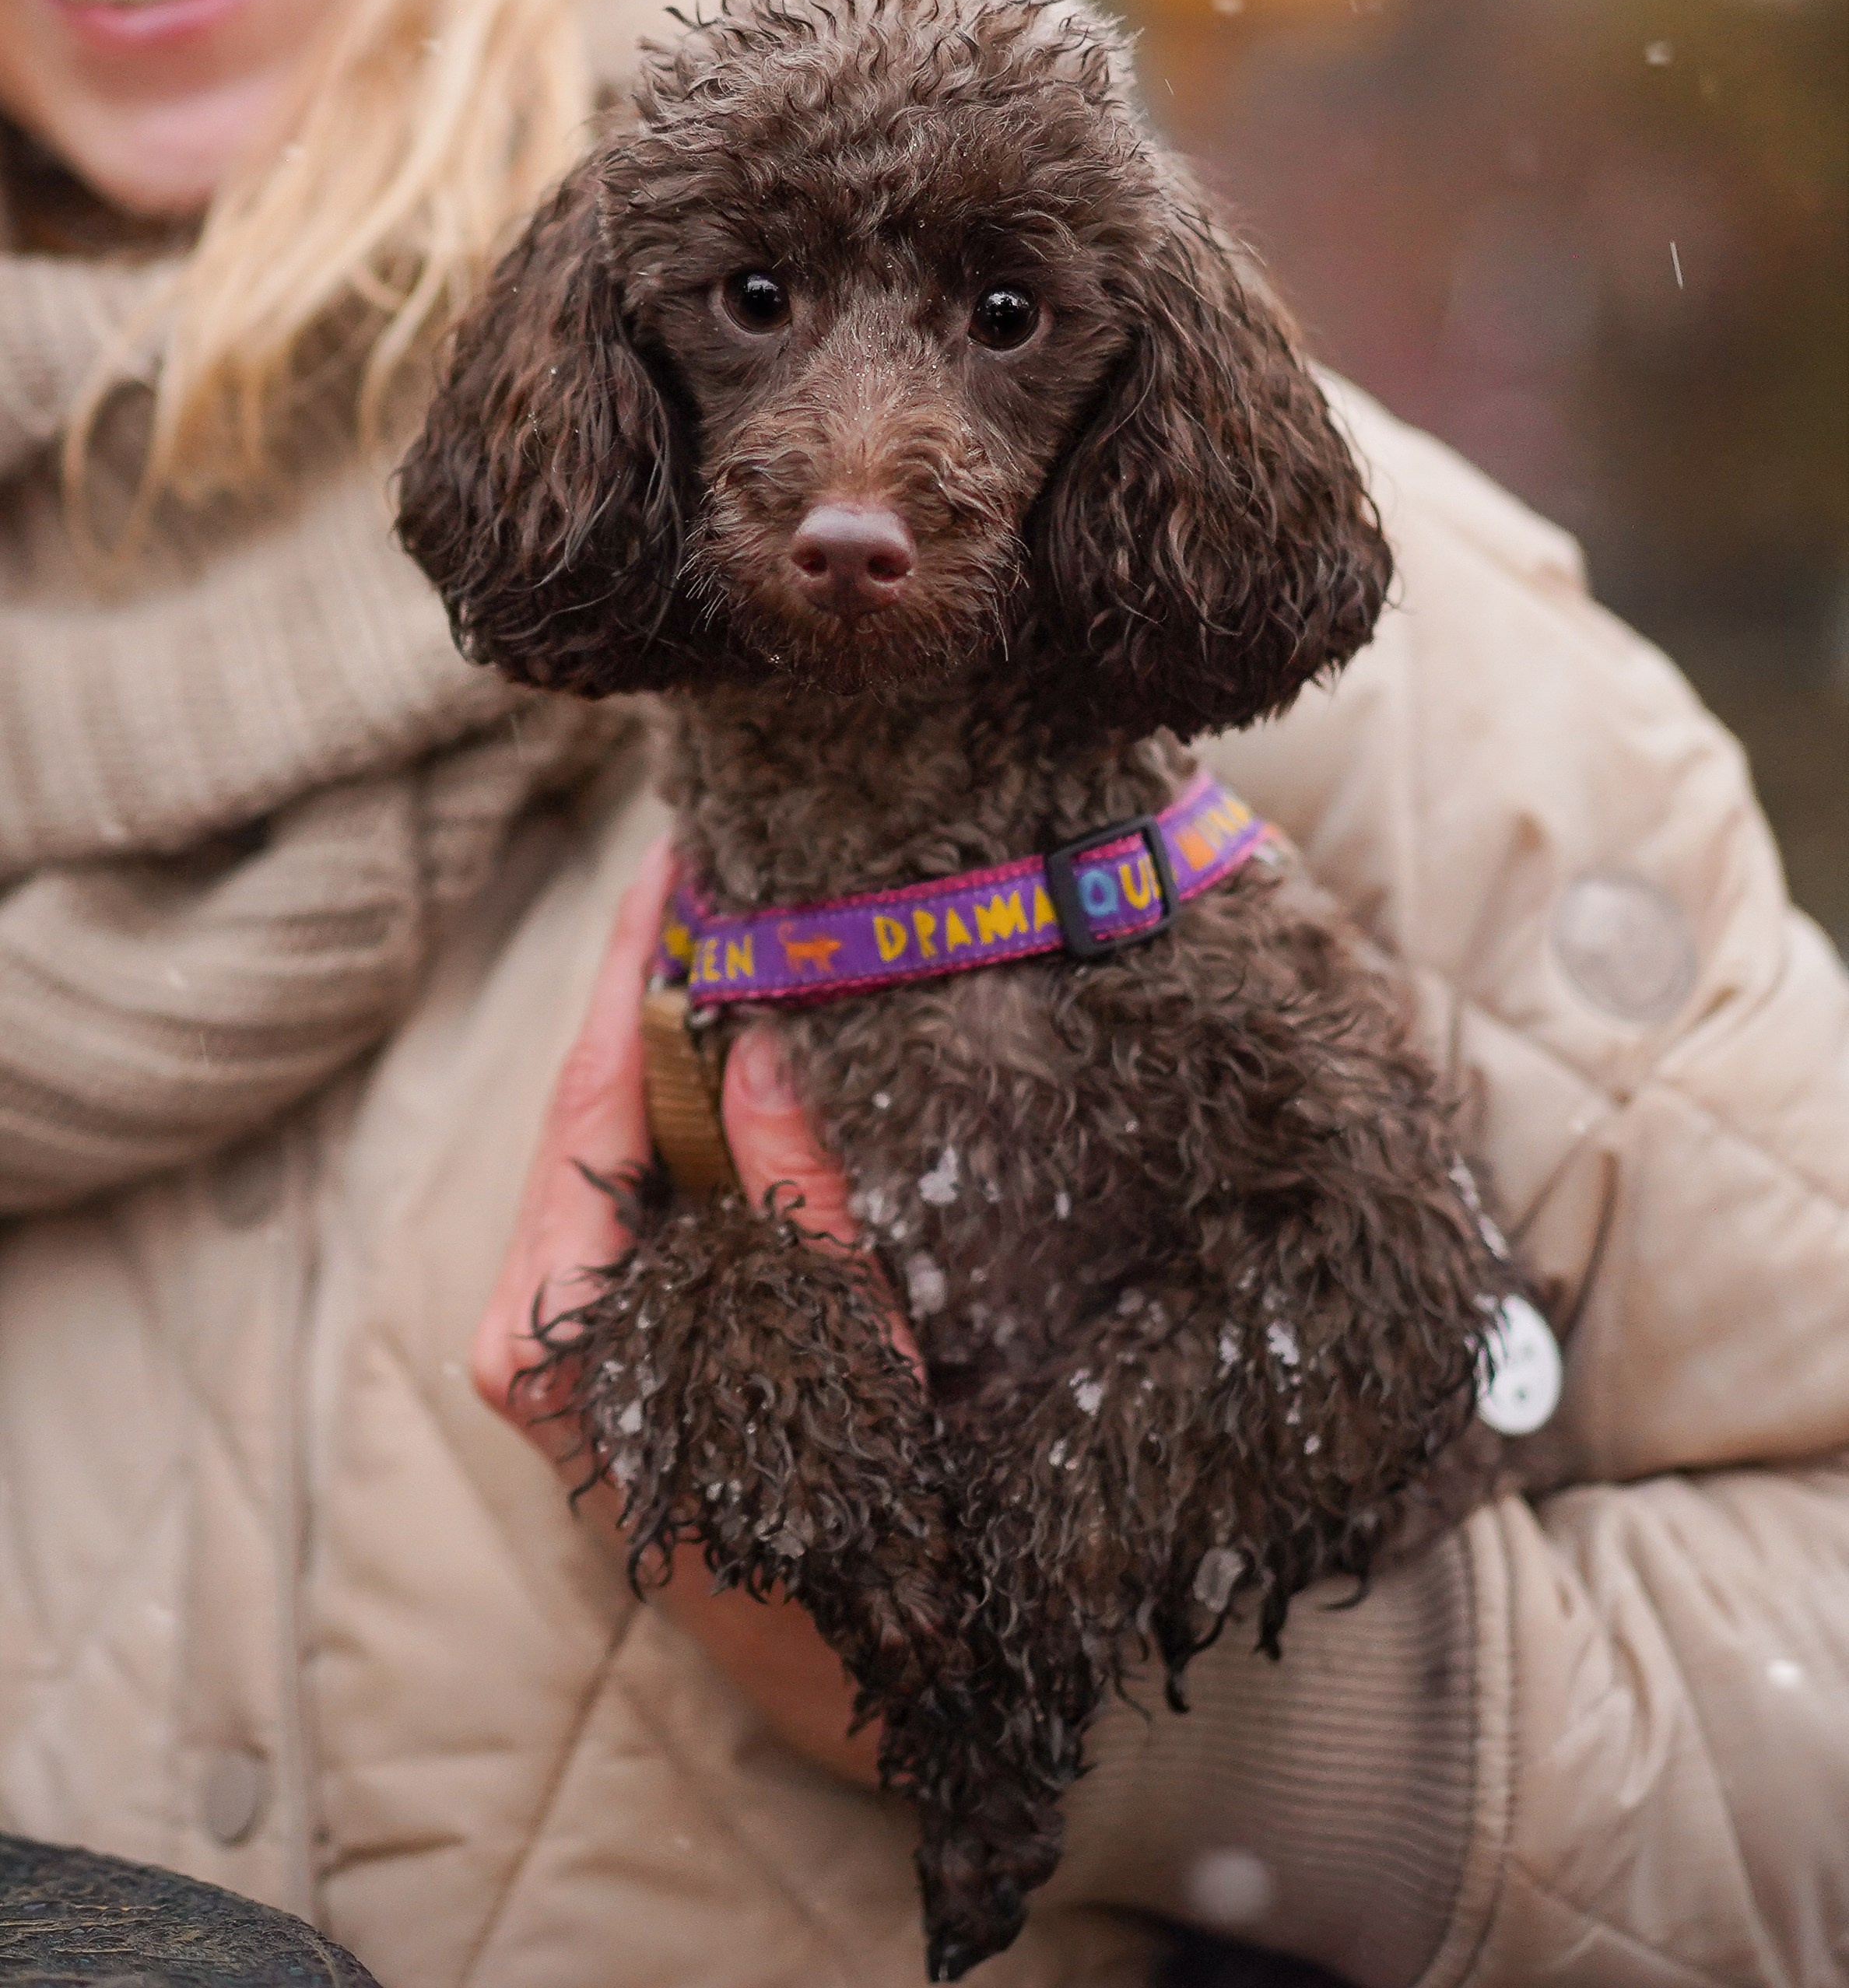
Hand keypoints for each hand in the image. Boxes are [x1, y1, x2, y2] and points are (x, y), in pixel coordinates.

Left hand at [472, 833, 906, 1786]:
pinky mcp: (606, 1336)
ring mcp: (563, 1332)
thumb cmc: (853, 1535)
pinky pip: (635, 1188)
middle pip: (586, 1106)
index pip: (587, 1102)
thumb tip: (758, 1041)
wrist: (861, 1676)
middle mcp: (532, 1324)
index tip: (669, 865)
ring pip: (609, 1141)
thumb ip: (795, 1199)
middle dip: (648, 984)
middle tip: (713, 864)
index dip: (629, 973)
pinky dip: (681, 1105)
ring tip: (729, 920)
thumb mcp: (844, 1350)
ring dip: (666, 1034)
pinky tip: (734, 1035)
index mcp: (557, 1329)